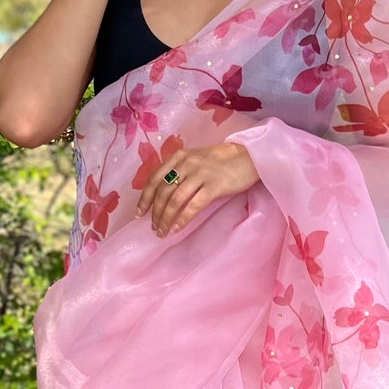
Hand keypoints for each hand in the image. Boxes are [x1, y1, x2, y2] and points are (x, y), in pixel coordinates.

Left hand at [135, 141, 260, 236]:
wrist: (249, 157)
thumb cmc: (222, 161)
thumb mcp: (196, 159)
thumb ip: (180, 170)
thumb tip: (164, 194)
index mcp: (179, 157)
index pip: (154, 178)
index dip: (145, 198)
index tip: (139, 213)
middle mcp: (187, 163)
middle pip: (163, 192)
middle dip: (155, 212)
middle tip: (154, 227)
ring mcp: (200, 174)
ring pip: (175, 200)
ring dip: (166, 218)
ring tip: (163, 231)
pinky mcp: (214, 186)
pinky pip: (192, 206)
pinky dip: (182, 219)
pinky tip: (177, 228)